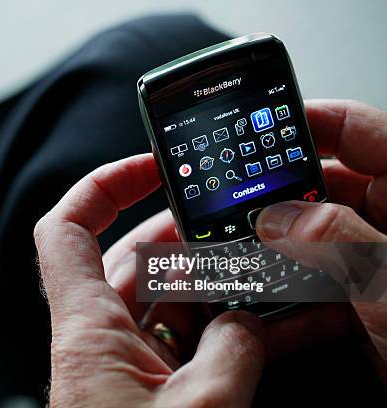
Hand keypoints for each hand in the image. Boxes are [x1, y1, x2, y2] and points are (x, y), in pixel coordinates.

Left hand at [35, 155, 264, 406]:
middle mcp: (97, 340)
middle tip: (232, 225)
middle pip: (131, 259)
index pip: (67, 230)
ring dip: (209, 286)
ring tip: (265, 274)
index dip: (102, 185)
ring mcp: (121, 365)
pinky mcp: (144, 389)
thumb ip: (233, 351)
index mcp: (88, 331)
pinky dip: (217, 331)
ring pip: (161, 300)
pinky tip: (267, 327)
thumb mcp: (201, 406)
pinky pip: (179, 342)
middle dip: (183, 236)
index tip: (150, 166)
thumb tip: (249, 322)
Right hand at [255, 100, 386, 372]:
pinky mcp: (362, 288)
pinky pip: (314, 266)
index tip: (258, 125)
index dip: (308, 118)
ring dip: (276, 236)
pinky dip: (287, 273)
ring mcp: (375, 253)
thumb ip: (340, 242)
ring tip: (240, 241)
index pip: (357, 130)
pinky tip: (266, 283)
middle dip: (277, 189)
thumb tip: (278, 217)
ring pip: (313, 227)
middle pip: (324, 179)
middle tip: (235, 197)